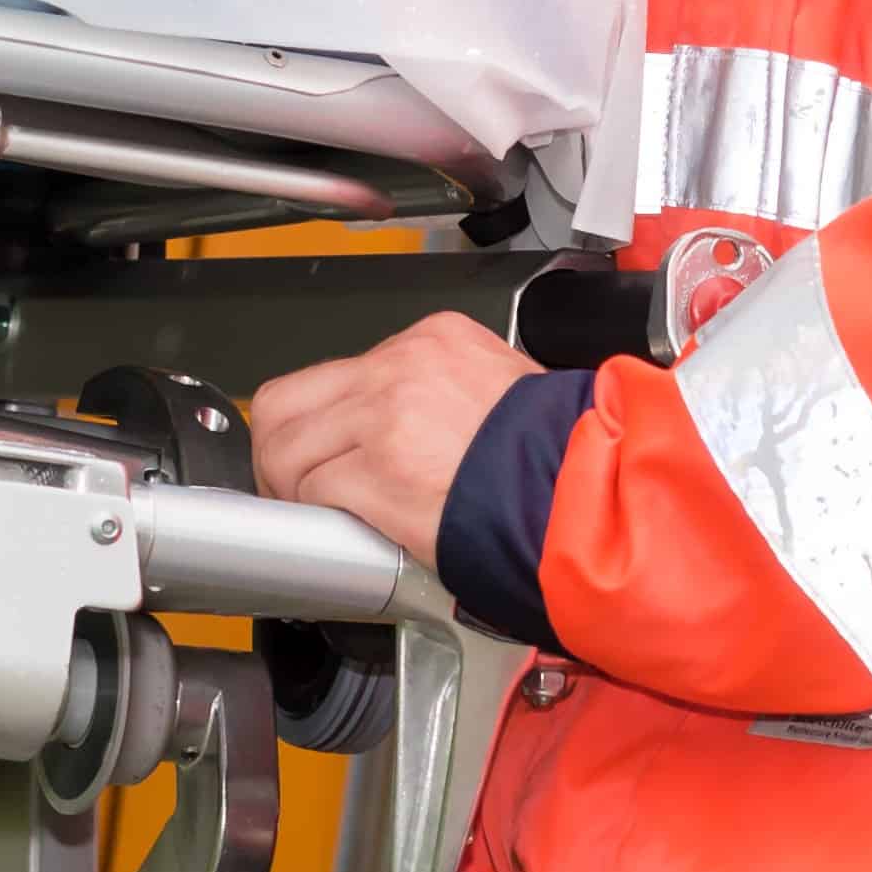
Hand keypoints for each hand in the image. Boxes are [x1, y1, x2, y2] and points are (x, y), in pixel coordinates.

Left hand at [247, 311, 542, 561]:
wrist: (592, 500)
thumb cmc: (558, 459)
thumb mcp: (496, 391)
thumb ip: (432, 397)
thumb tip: (384, 432)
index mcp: (432, 340)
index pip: (332, 372)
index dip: (315, 423)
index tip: (320, 454)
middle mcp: (403, 367)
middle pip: (285, 402)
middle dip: (279, 453)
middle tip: (293, 491)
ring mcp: (388, 415)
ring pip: (287, 447)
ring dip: (292, 490)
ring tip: (319, 516)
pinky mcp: (383, 471)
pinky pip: (313, 490)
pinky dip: (316, 517)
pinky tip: (342, 530)